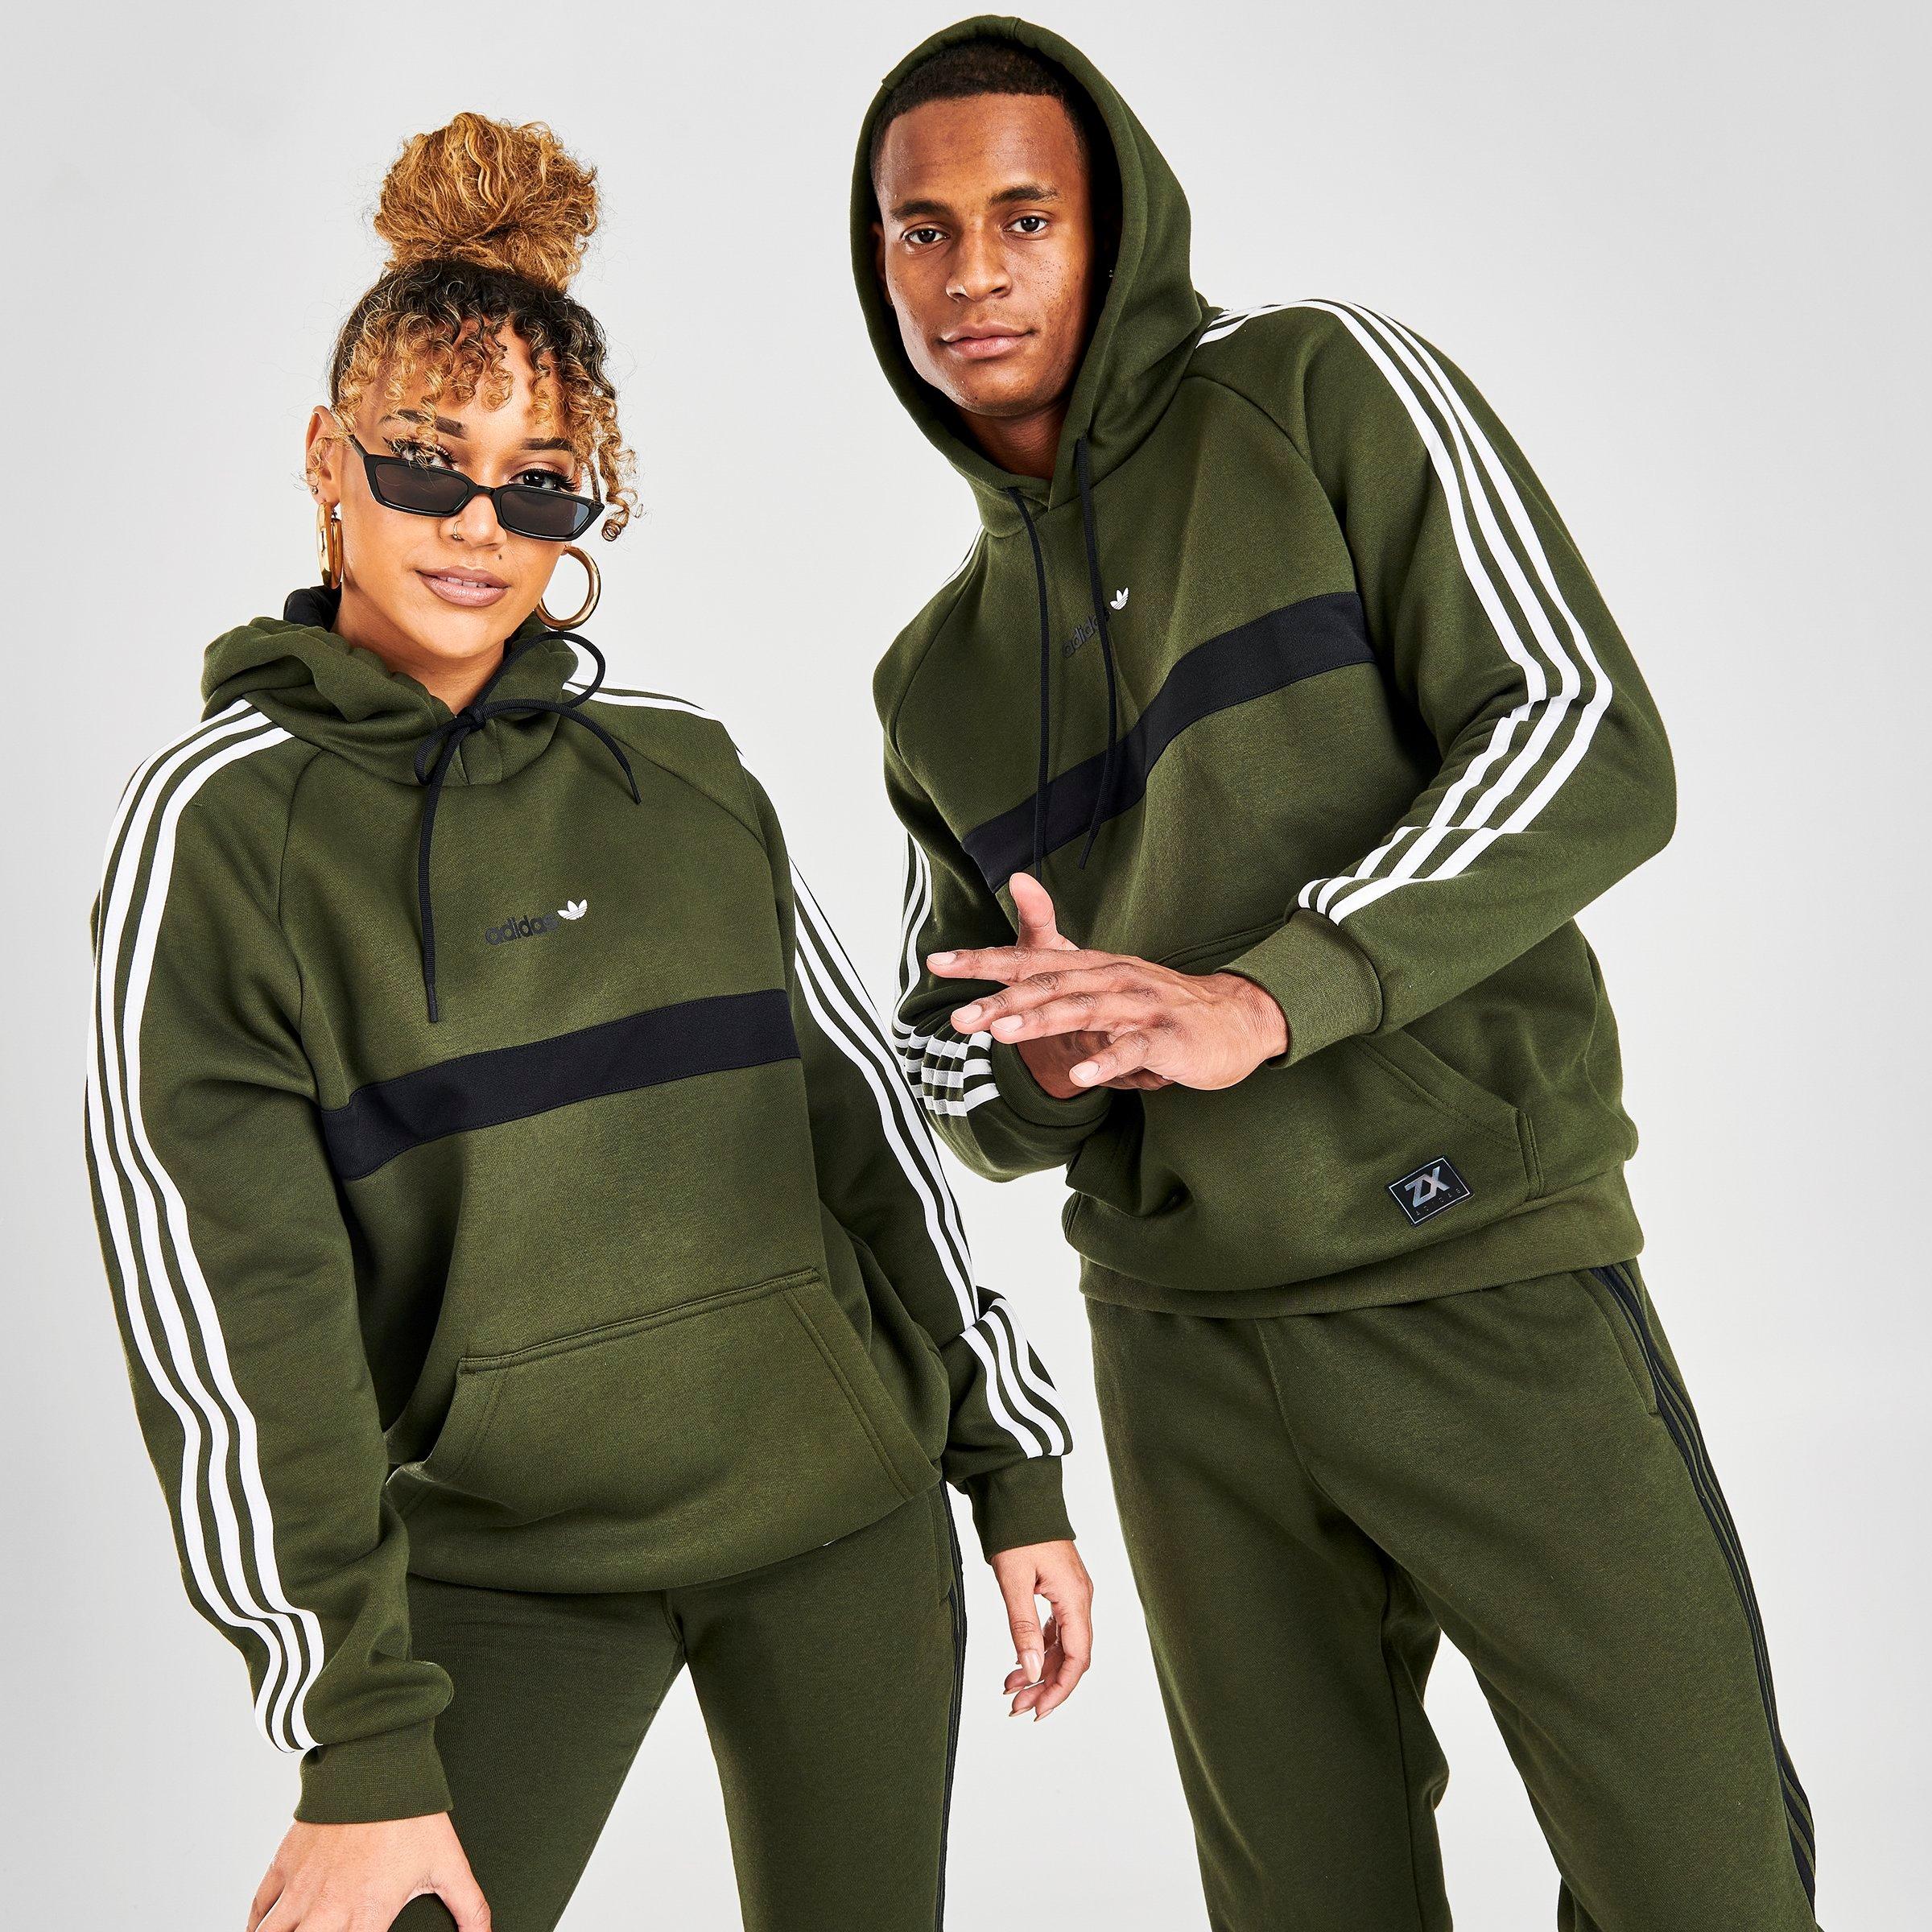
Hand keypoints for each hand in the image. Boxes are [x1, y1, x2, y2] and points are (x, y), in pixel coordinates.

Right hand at [247, 1812, 488, 1930]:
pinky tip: (263, 1930)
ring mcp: (301, 1886)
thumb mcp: (448, 1862)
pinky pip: (259, 1905)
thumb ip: (469, 1905)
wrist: (376, 1763)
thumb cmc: (412, 1812)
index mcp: (366, 1915)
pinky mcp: (286, 1862)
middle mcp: (327, 1908)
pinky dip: (256, 1923)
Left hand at [931, 879, 1287, 1091]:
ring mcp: (1143, 1006)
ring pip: (1086, 1010)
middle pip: (1049, 985)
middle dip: (1001, 998)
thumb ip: (1057, 972)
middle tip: (959, 1016)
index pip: (1029, 959)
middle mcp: (1113, 978)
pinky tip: (1081, 1076)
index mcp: (1093, 966)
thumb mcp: (1105, 984)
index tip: (937, 963)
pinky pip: (1135, 1049)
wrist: (1235, 1018)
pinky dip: (1108, 1061)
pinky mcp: (1170, 1038)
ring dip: (1044, 1020)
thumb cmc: (1160, 1005)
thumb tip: (1015, 953)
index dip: (984, 961)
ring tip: (1004, 1033)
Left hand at [990, 1537, 1092, 1719]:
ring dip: (1040, 1670)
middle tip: (1016, 1707)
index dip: (1059, 1689)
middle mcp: (1080, 1599)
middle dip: (1045, 1685)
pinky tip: (1019, 1662)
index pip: (1077, 1658)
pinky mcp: (1060, 1589)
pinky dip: (1039, 1649)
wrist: (1020, 1491)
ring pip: (1062, 1645)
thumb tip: (1033, 1671)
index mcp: (1075, 1598)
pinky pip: (1056, 1629)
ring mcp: (1071, 1594)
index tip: (1037, 1711)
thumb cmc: (1018, 1530)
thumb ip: (1024, 1627)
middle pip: (1071, 1657)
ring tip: (1011, 1689)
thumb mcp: (1014, 1580)